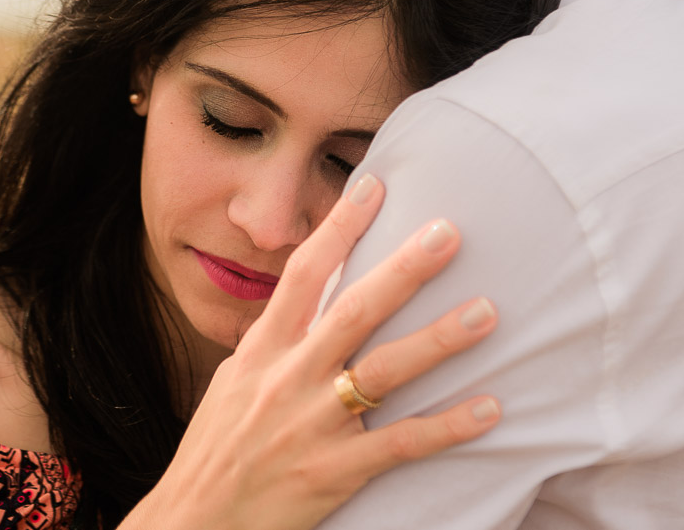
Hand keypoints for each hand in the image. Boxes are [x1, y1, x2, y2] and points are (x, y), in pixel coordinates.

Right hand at [122, 174, 499, 529]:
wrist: (194, 522)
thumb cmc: (216, 450)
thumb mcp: (234, 382)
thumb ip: (273, 343)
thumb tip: (303, 302)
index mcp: (261, 351)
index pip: (301, 274)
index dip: (338, 228)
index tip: (373, 187)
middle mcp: (287, 379)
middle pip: (353, 311)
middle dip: (403, 270)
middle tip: (448, 233)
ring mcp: (311, 425)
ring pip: (383, 372)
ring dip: (437, 339)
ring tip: (485, 311)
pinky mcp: (333, 472)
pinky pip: (400, 444)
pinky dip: (446, 427)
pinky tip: (489, 409)